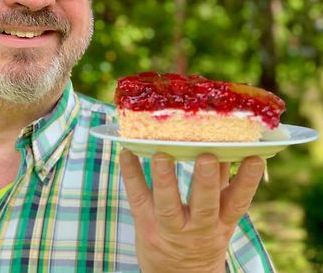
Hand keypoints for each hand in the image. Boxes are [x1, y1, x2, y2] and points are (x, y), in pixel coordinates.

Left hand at [119, 150, 264, 272]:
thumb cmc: (201, 236)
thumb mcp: (218, 219)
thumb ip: (221, 184)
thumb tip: (228, 147)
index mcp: (220, 224)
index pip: (237, 203)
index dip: (247, 181)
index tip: (255, 157)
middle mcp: (197, 228)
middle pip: (204, 206)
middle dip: (206, 182)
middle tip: (207, 156)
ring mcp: (169, 227)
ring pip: (168, 206)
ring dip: (165, 179)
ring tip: (161, 155)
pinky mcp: (144, 223)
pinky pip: (137, 198)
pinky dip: (131, 174)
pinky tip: (127, 152)